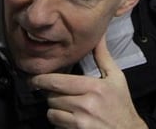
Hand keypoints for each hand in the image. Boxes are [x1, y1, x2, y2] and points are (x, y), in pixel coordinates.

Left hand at [29, 36, 146, 128]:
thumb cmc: (121, 103)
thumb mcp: (116, 77)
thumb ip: (103, 56)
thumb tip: (99, 35)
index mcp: (94, 87)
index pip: (57, 82)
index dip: (41, 80)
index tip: (34, 79)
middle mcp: (86, 104)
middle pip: (52, 97)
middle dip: (52, 94)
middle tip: (58, 93)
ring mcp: (81, 122)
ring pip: (52, 113)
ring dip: (55, 110)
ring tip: (68, 107)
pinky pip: (57, 126)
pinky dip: (60, 123)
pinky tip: (72, 119)